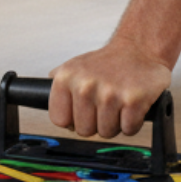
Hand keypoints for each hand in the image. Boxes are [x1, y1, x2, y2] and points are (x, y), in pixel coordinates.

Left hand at [48, 37, 171, 138]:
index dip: (72, 120)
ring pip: (106, 133)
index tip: (82, 111)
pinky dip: (132, 122)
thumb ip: (59, 80)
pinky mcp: (133, 101)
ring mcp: (110, 94)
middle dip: (95, 123)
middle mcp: (85, 85)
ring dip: (114, 123)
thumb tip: (41, 93)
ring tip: (118, 103)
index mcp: (67, 78)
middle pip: (83, 131)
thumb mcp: (76, 64)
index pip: (59, 120)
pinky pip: (128, 130)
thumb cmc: (109, 61)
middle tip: (104, 105)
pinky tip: (131, 105)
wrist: (139, 48)